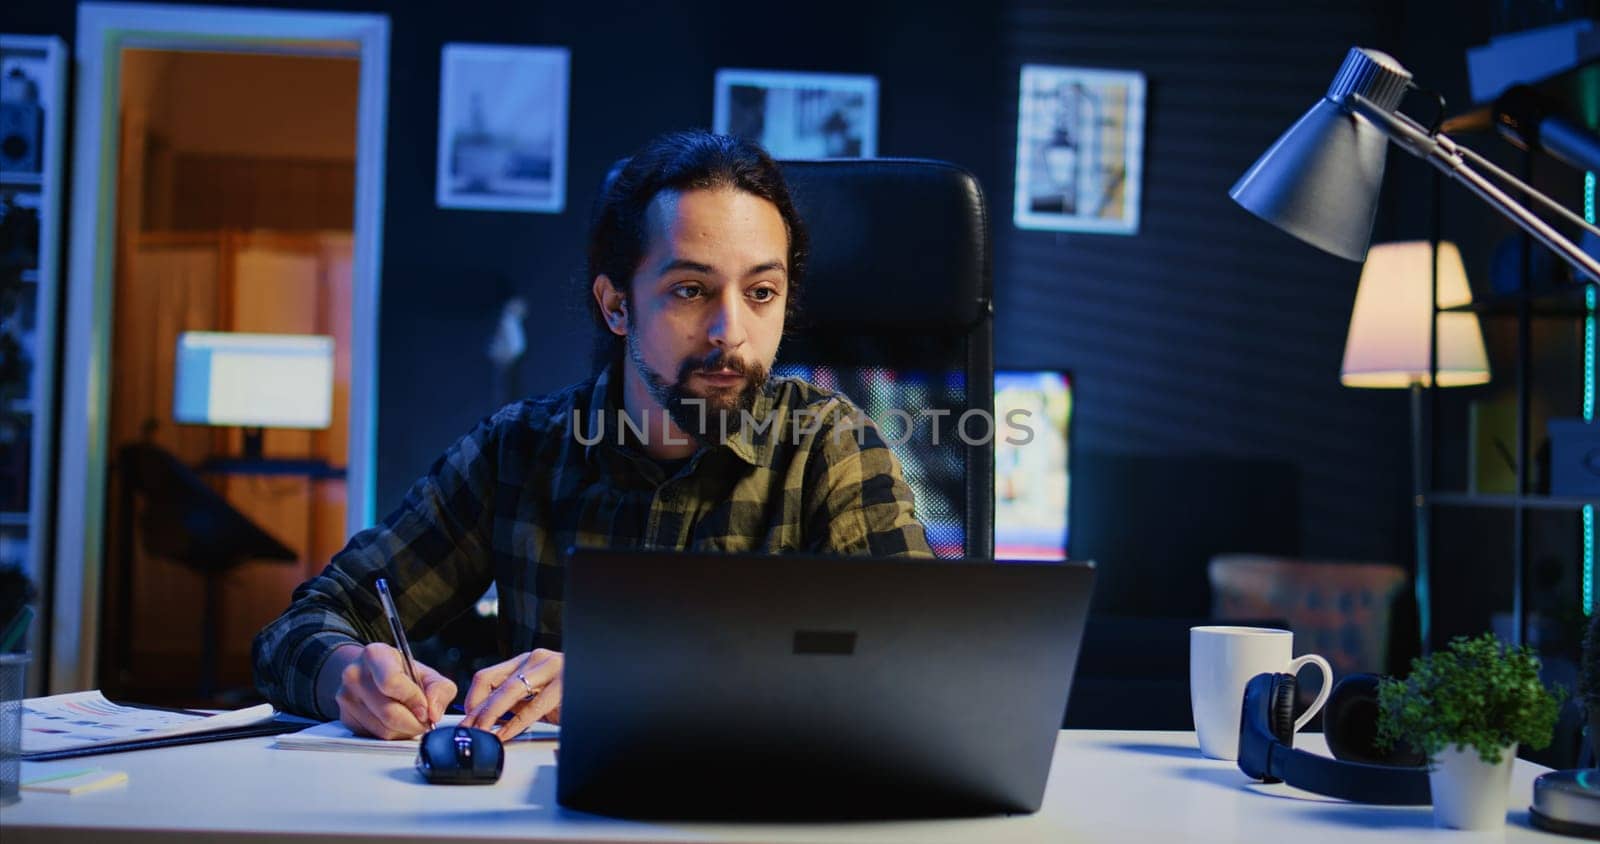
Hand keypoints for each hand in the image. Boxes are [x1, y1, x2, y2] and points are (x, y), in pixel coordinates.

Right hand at [333, 642, 456, 739]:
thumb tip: (433, 713)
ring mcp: (346, 698)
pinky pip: (374, 737)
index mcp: (375, 655)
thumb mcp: (427, 673)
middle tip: (424, 720)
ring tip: (409, 718)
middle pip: (389, 712)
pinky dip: (391, 735)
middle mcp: (354, 674)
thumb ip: (440, 689)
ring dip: (404, 731)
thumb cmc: (402, 673)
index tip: (425, 708)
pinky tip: (395, 722)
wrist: (372, 674)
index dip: (414, 700)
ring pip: (383, 730)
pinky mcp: (345, 718)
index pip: (391, 682)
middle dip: (414, 722)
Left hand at [460, 648, 563, 741]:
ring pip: (510, 692)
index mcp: (527, 661)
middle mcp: (537, 660)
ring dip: (491, 716)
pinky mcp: (564, 685)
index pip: (487, 676)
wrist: (601, 686)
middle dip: (477, 711)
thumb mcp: (537, 695)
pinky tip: (505, 735)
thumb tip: (485, 718)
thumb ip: (515, 702)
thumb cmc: (568, 694)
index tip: (466, 720)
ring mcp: (551, 669)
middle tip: (467, 730)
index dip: (472, 700)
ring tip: (482, 732)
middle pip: (495, 684)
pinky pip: (533, 707)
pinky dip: (514, 725)